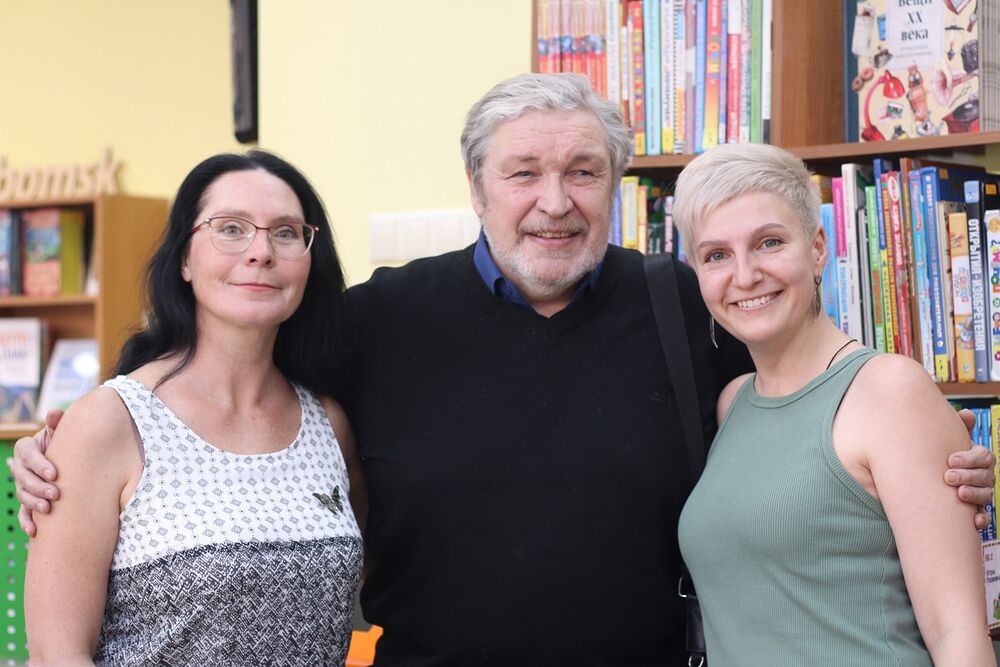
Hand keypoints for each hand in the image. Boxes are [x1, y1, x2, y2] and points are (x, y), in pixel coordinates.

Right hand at [11, 409, 62, 536]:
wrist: (70, 459)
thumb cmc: (66, 442)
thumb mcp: (63, 432)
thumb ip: (58, 423)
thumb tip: (54, 413)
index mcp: (27, 447)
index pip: (26, 454)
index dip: (39, 464)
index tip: (55, 473)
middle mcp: (21, 466)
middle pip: (22, 477)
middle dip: (38, 486)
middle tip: (56, 494)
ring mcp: (23, 484)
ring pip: (22, 494)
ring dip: (33, 503)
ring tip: (48, 509)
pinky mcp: (28, 500)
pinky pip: (23, 512)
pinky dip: (27, 522)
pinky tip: (34, 531)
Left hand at [946, 409, 996, 530]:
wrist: (925, 482)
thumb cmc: (938, 457)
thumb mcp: (944, 442)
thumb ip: (956, 429)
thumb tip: (966, 414)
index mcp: (978, 458)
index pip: (985, 456)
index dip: (970, 458)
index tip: (950, 459)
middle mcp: (983, 476)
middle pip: (986, 475)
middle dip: (968, 475)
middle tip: (948, 477)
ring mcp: (981, 494)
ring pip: (986, 495)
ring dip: (974, 495)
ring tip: (959, 494)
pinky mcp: (975, 512)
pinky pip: (985, 517)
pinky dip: (981, 519)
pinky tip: (974, 520)